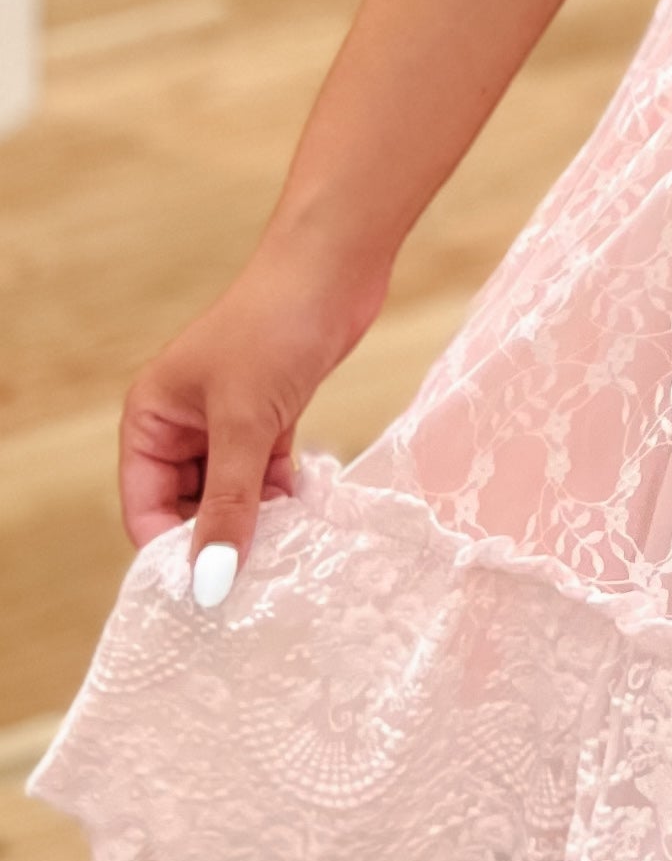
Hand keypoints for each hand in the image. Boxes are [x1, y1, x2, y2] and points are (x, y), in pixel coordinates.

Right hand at [118, 237, 380, 606]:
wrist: (335, 265)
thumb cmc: (276, 325)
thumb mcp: (245, 424)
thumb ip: (228, 504)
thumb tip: (208, 581)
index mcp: (151, 417)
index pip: (146, 505)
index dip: (170, 550)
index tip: (206, 594)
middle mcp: (182, 421)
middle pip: (187, 504)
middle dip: (216, 538)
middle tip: (253, 580)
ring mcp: (228, 418)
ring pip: (231, 491)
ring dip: (255, 521)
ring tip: (284, 552)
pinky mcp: (271, 413)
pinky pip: (265, 473)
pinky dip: (282, 495)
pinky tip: (305, 516)